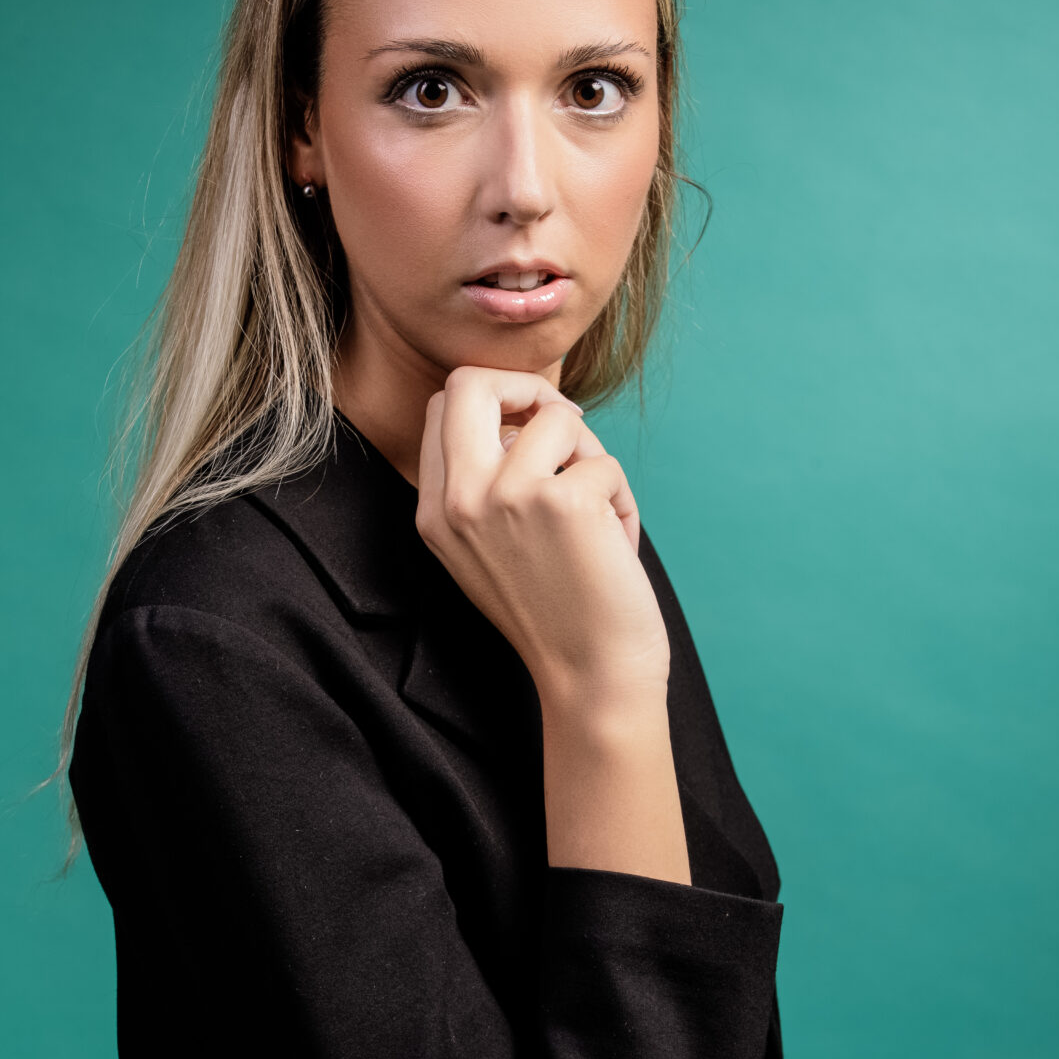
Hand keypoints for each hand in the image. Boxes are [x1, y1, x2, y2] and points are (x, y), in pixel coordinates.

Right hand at [416, 366, 670, 711]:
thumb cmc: (556, 610)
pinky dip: (623, 502)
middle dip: (526, 386)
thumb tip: (530, 408)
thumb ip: (488, 481)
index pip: (444, 406)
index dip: (496, 402)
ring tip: (599, 511)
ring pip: (559, 418)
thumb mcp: (490, 545)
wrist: (590, 677)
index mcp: (435, 511)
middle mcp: (459, 500)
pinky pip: (605, 463)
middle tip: (564, 424)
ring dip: (592, 458)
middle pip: (469, 382)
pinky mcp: (563, 501)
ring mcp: (507, 497)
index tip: (533, 431)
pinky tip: (615, 548)